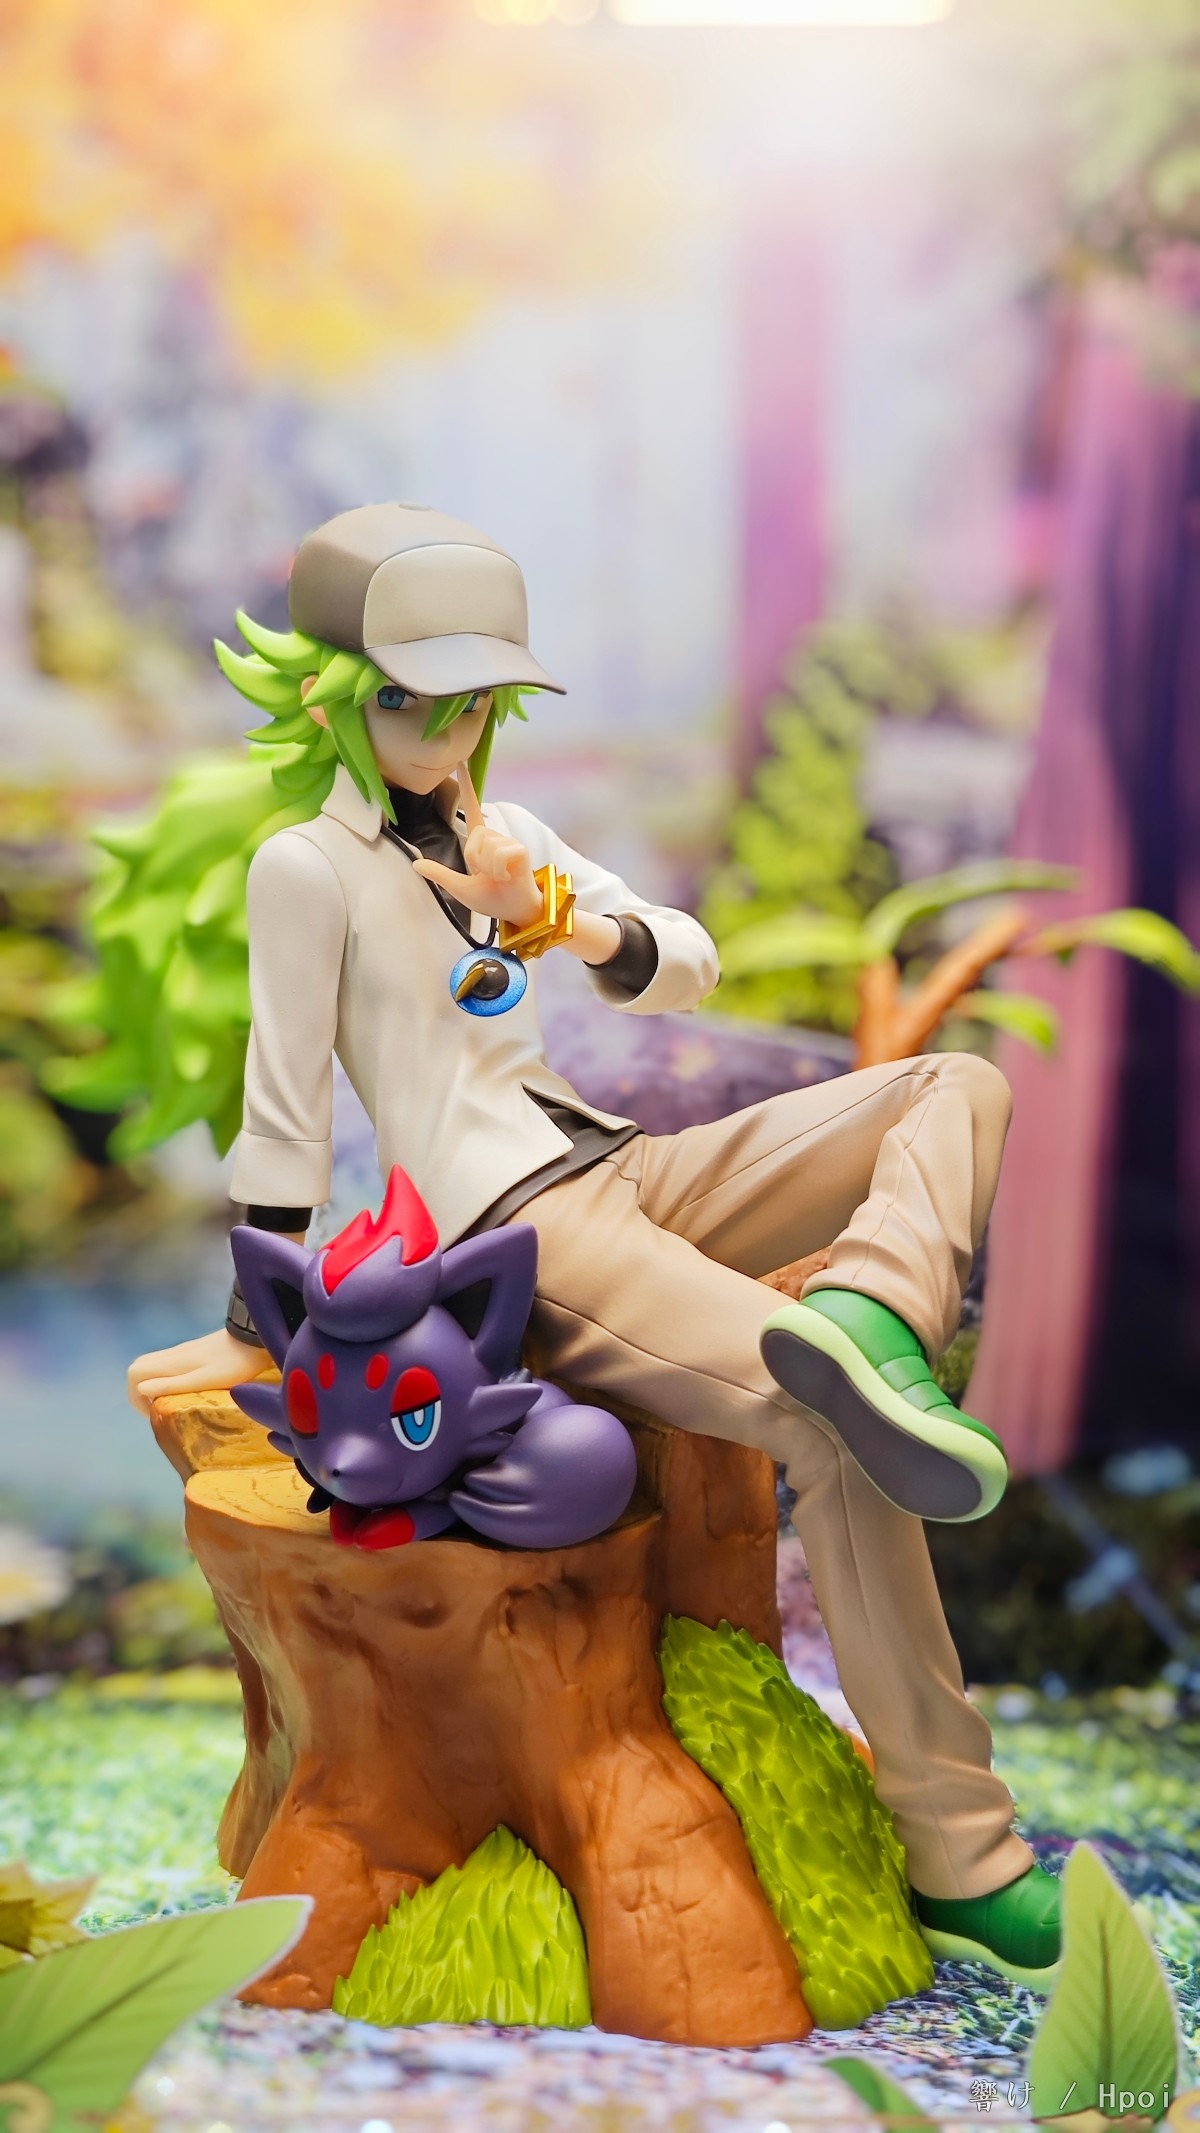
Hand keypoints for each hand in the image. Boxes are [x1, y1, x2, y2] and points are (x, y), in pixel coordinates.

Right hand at [127, 1329, 272, 1417]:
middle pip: (141, 1368)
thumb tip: (141, 1390)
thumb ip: (172, 1384)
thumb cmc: (233, 1363)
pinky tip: (185, 1391)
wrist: (256, 1337)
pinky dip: (167, 1380)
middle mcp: (173, 1354)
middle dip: (140, 1392)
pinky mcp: (195, 1352)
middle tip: (158, 1410)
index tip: (152, 1412)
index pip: (135, 1372)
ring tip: (171, 1405)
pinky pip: (169, 1366)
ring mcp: (183, 1352)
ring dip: (154, 1386)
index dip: (134, 1395)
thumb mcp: (204, 1379)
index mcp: (172, 1362)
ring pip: (155, 1366)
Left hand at [411, 762, 542, 926]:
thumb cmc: (493, 899)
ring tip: (500, 876)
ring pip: (484, 848)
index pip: (472, 808)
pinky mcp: (519, 850)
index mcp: (481, 842)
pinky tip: (509, 876)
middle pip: (472, 839)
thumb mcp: (460, 888)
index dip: (467, 787)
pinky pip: (498, 854)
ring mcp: (508, 842)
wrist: (516, 911)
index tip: (461, 763)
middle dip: (475, 861)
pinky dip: (499, 871)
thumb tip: (415, 864)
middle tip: (488, 875)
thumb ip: (440, 874)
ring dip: (488, 868)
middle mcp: (495, 837)